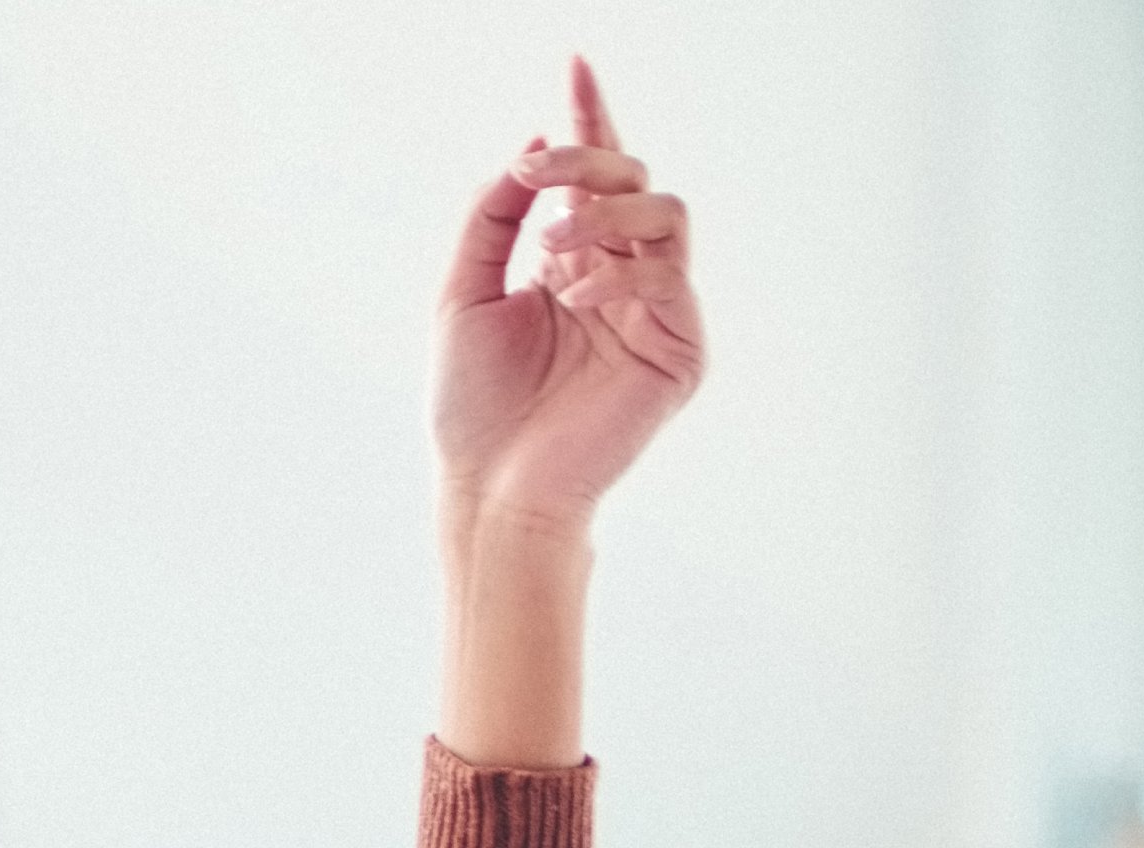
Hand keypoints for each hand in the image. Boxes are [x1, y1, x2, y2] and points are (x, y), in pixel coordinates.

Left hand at [433, 60, 705, 542]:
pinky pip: (669, 276)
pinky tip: (574, 299)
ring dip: (602, 215)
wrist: (489, 487)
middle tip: (537, 173)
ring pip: (664, 212)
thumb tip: (531, 149)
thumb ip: (492, 219)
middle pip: (634, 179)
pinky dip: (617, 273)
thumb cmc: (473, 406)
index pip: (594, 178)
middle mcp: (621, 278)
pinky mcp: (680, 350)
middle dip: (586, 163)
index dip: (589, 120)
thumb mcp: (463, 294)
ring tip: (550, 252)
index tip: (575, 64)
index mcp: (572, 262)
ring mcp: (657, 312)